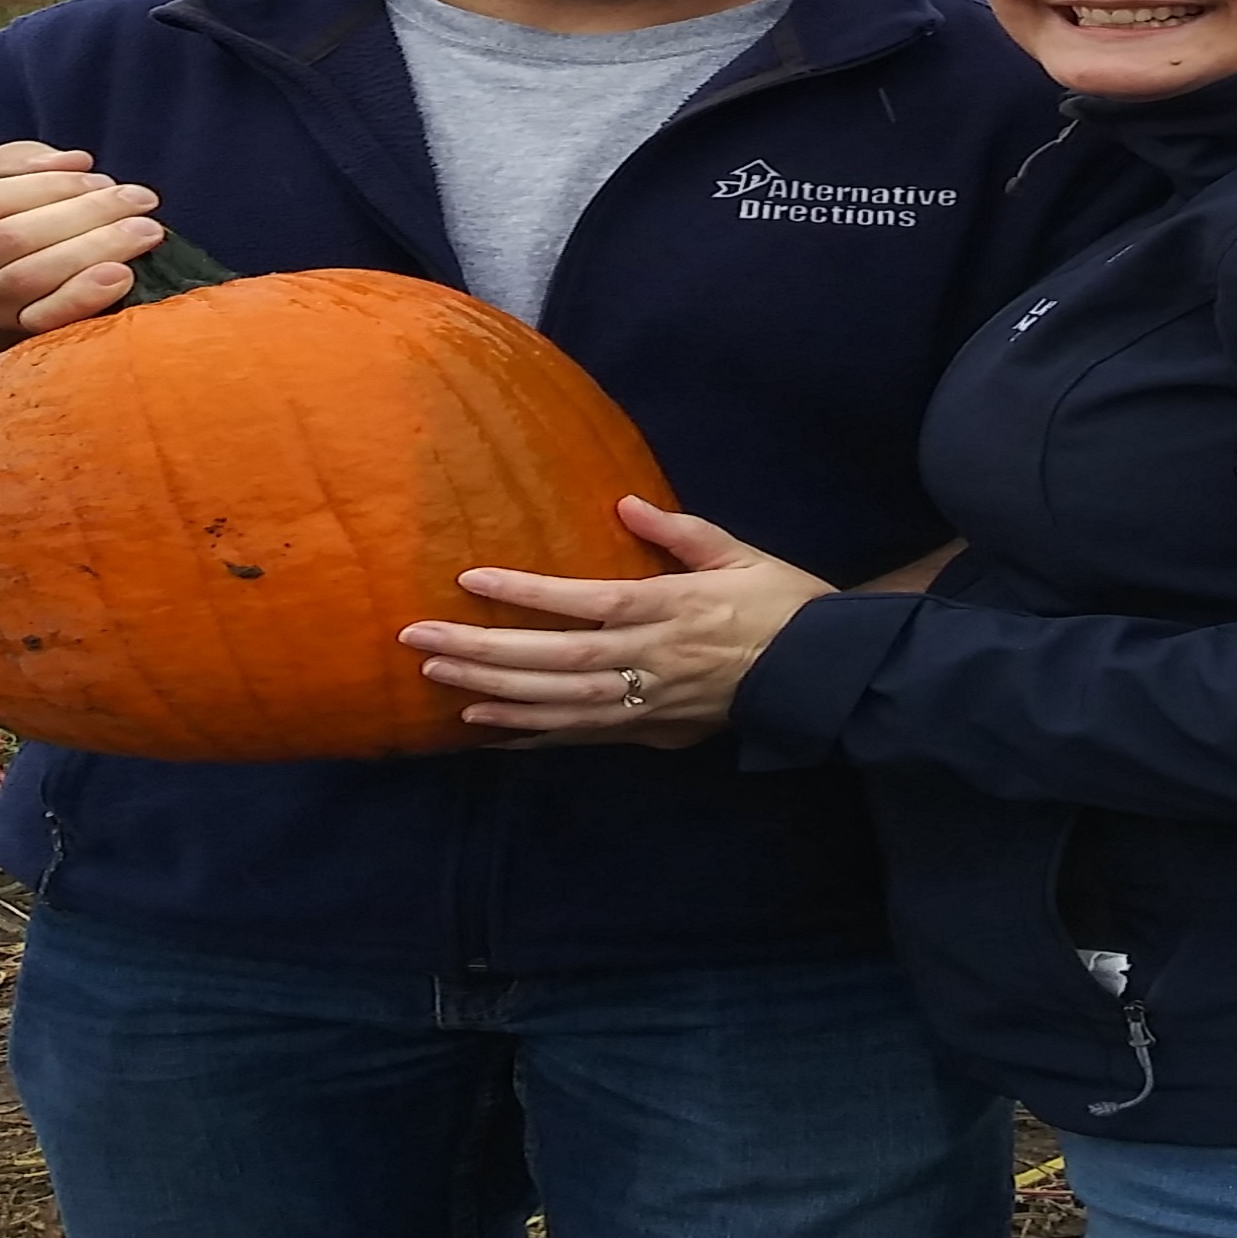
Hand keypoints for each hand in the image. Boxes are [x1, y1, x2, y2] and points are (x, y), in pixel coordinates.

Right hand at [0, 142, 165, 334]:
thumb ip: (20, 162)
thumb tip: (74, 163)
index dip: (41, 187)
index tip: (95, 175)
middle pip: (10, 238)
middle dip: (82, 213)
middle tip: (138, 199)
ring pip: (31, 277)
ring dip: (95, 248)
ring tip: (145, 229)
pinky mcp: (10, 335)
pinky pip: (46, 320)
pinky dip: (83, 297)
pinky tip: (122, 275)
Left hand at [402, 499, 831, 743]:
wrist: (817, 676)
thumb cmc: (780, 605)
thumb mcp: (737, 554)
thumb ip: (678, 530)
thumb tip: (625, 501)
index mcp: (668, 608)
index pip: (583, 602)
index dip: (524, 593)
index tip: (470, 579)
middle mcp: (650, 660)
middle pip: (553, 660)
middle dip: (483, 651)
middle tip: (420, 639)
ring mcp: (647, 702)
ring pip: (557, 703)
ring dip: (493, 693)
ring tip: (438, 678)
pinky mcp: (650, 733)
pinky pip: (580, 736)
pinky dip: (531, 735)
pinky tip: (487, 730)